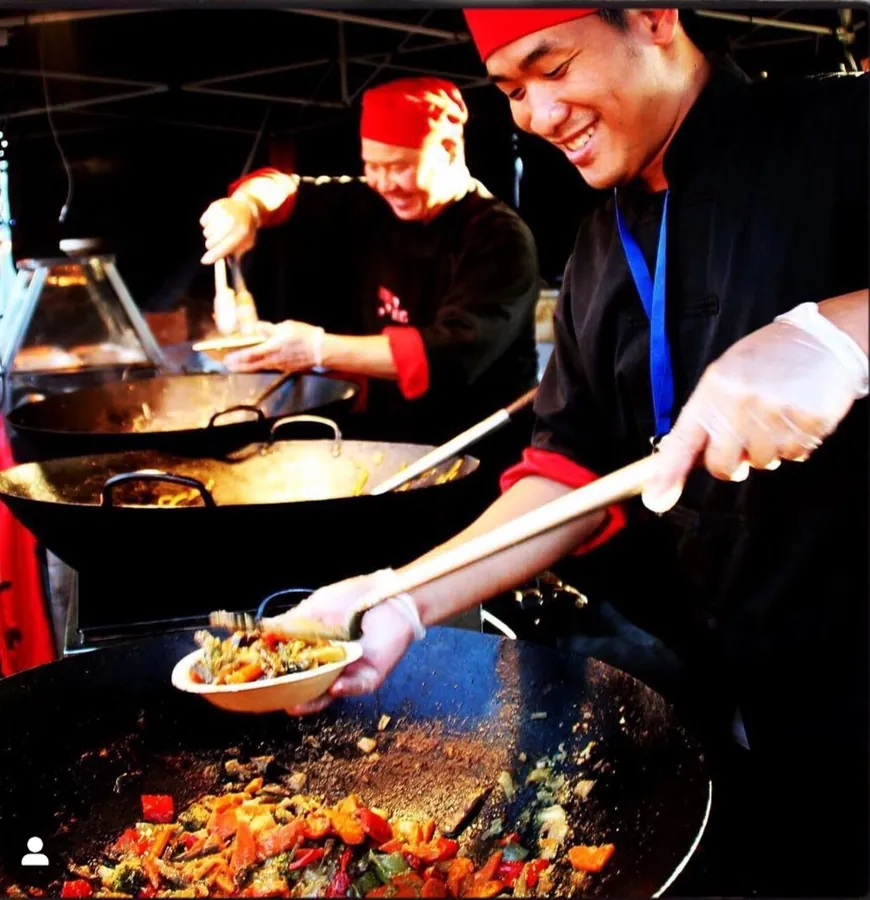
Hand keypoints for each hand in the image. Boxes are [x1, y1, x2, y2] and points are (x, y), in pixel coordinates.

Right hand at [200, 195, 258, 264]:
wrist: (246, 207)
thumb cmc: (245, 230)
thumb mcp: (246, 244)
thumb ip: (237, 255)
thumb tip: (227, 270)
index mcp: (241, 233)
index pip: (223, 249)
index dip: (213, 256)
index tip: (204, 261)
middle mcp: (231, 222)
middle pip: (210, 242)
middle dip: (212, 245)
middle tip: (218, 242)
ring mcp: (222, 213)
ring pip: (206, 232)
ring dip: (211, 234)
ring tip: (220, 230)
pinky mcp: (214, 207)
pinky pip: (203, 222)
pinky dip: (207, 224)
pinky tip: (216, 222)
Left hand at [223, 320, 323, 372]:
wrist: (321, 350)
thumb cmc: (304, 336)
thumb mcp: (285, 327)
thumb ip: (269, 329)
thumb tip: (256, 328)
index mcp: (271, 348)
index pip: (250, 354)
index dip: (238, 357)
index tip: (227, 359)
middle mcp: (273, 360)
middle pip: (252, 365)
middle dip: (239, 366)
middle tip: (228, 366)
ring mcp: (279, 366)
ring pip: (260, 367)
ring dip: (247, 367)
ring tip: (238, 366)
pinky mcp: (286, 368)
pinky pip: (269, 367)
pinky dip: (260, 366)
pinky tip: (257, 365)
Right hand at [267, 570, 424, 714]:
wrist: (389, 594)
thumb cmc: (354, 598)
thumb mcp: (316, 608)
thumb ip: (290, 622)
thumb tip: (261, 631)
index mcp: (316, 650)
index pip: (292, 667)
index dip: (276, 674)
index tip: (257, 679)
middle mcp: (331, 664)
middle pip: (307, 686)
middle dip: (289, 694)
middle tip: (271, 698)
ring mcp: (350, 672)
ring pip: (329, 693)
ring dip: (312, 701)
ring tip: (294, 705)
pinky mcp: (370, 676)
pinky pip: (356, 686)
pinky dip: (345, 687)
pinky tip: (333, 686)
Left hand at [643, 312, 866, 512]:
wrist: (823, 339)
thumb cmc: (768, 360)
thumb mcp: (725, 377)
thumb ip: (705, 418)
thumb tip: (680, 463)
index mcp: (715, 389)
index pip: (684, 440)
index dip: (668, 472)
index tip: (656, 498)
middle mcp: (741, 402)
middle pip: (723, 465)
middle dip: (733, 462)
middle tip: (746, 437)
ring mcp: (776, 412)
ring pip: (763, 463)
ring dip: (769, 449)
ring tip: (777, 416)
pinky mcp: (809, 421)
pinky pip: (795, 455)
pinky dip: (796, 443)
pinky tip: (797, 416)